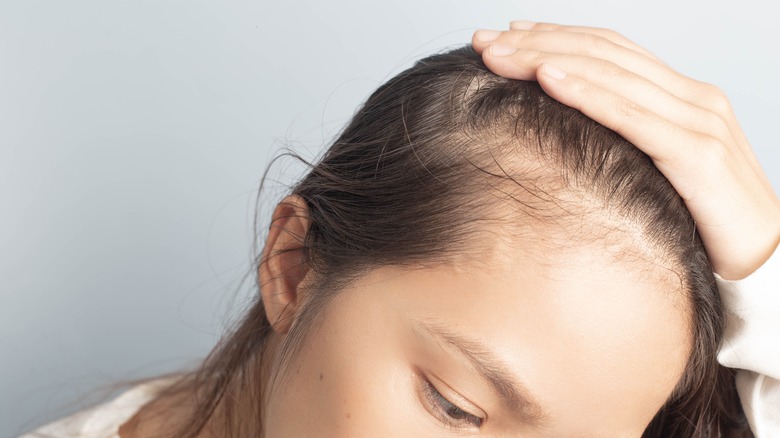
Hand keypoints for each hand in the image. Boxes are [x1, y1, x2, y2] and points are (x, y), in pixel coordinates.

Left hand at [471, 21, 779, 279]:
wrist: (767, 266)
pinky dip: (589, 94)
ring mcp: (699, 121)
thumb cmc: (704, 221)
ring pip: (613, 76)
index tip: (504, 36)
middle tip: (484, 42)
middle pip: (604, 54)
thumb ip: (623, 144)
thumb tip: (565, 138)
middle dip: (539, 43)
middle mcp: (691, 98)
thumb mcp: (657, 171)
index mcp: (680, 97)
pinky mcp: (699, 154)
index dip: (555, 38)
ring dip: (549, 60)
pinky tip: (548, 81)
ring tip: (499, 56)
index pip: (609, 51)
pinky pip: (633, 117)